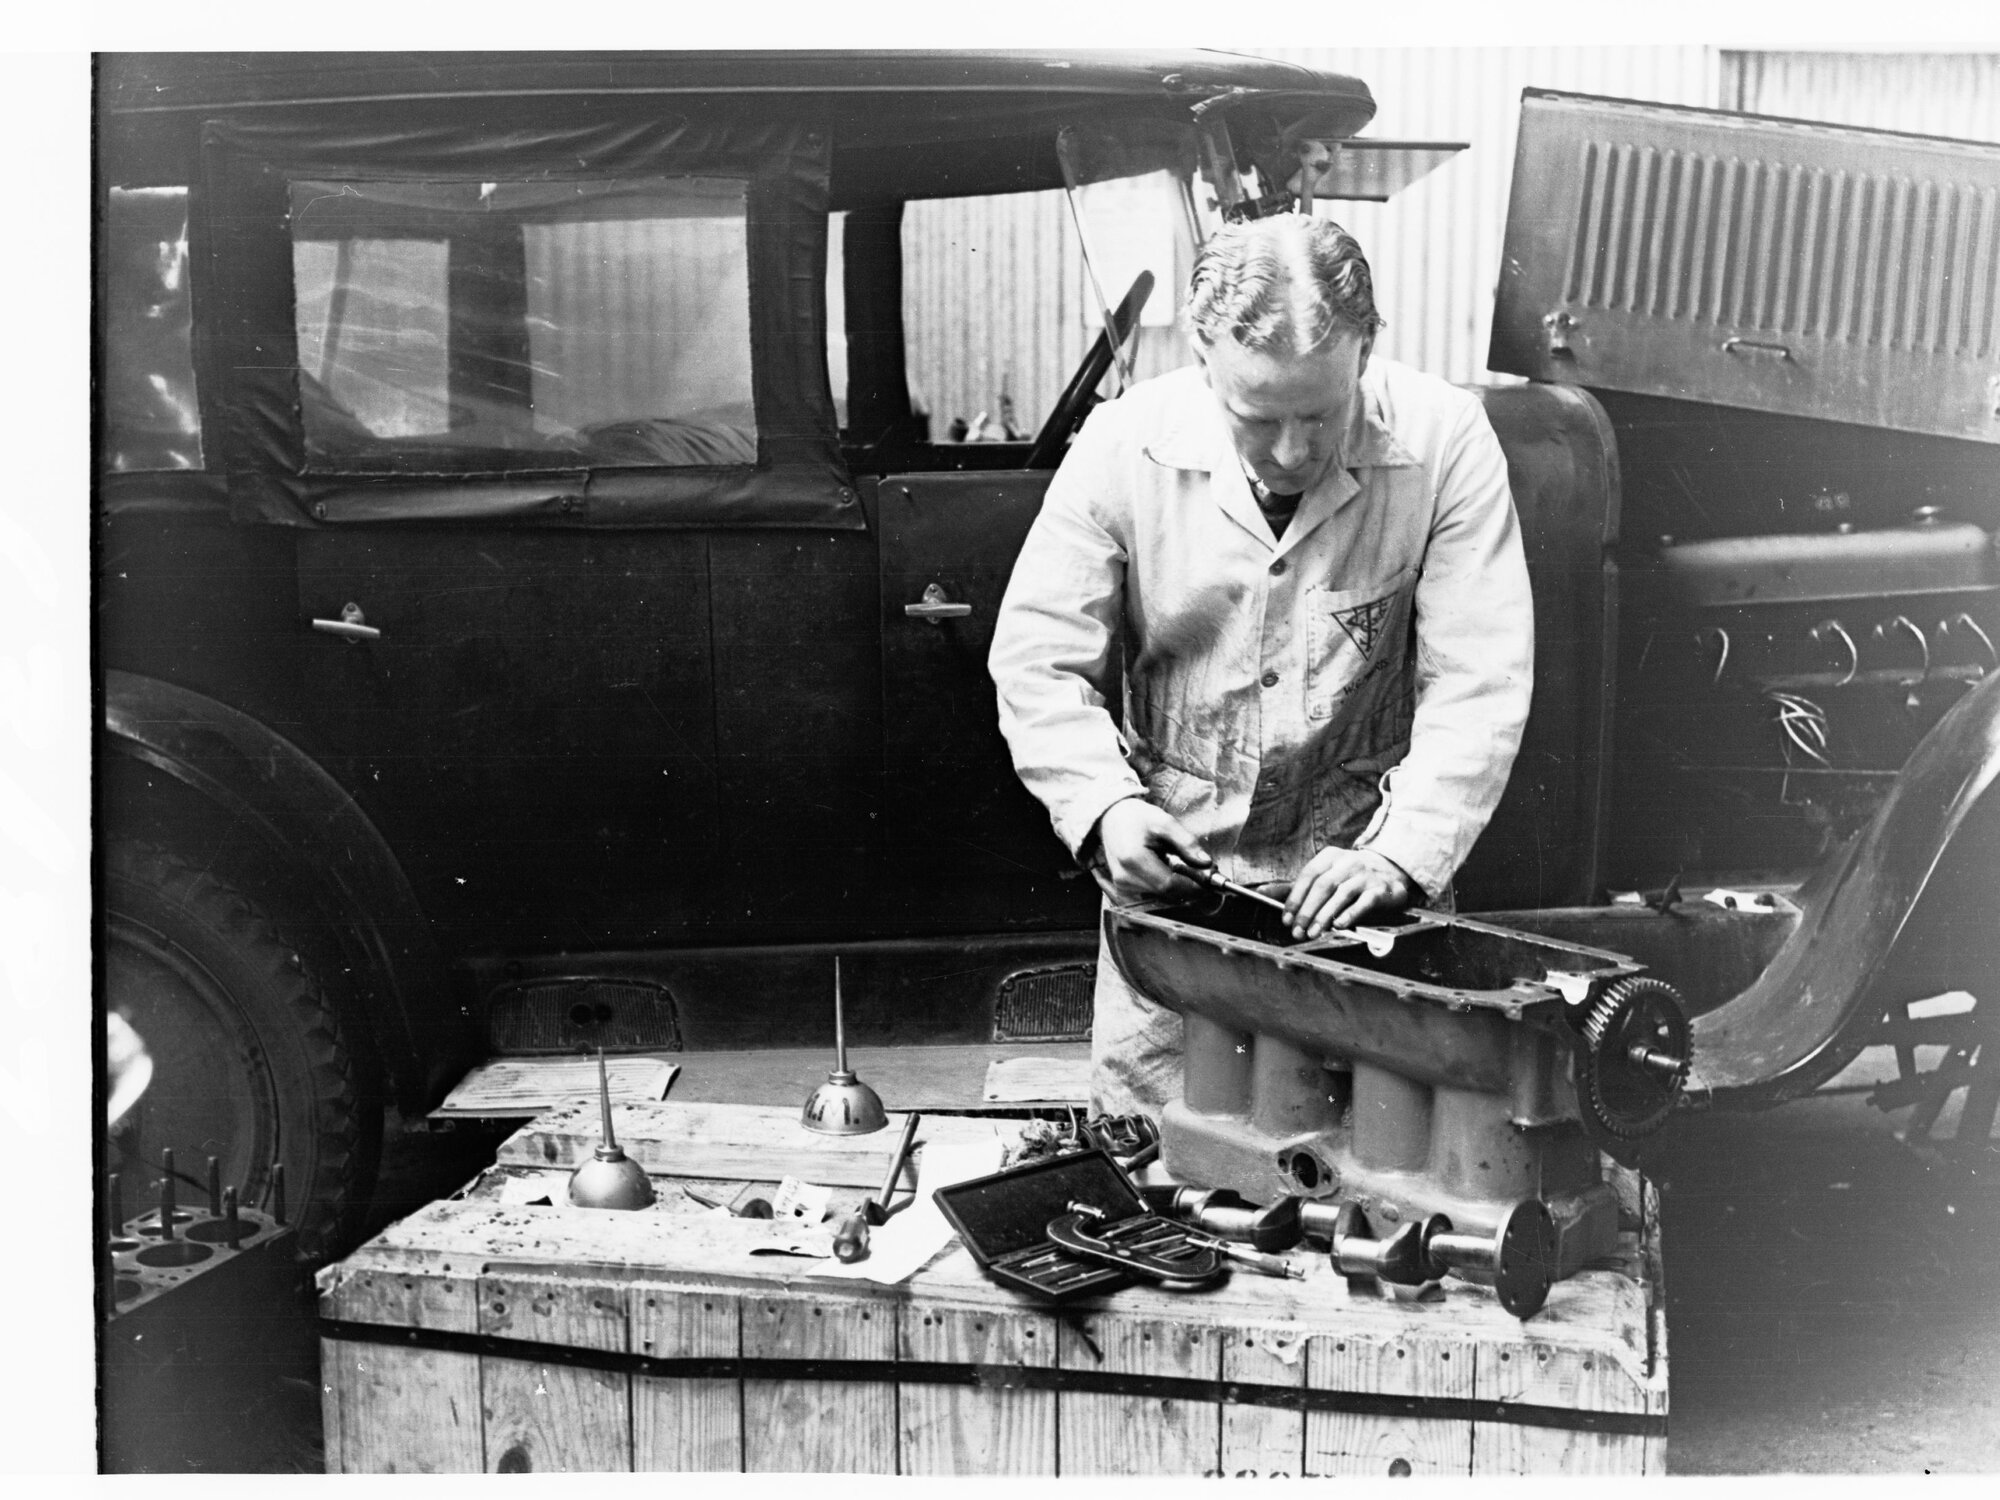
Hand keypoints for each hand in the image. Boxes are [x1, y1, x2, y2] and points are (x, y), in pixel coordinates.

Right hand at [1091, 797, 1211, 902]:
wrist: (1112, 819)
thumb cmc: (1137, 817)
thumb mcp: (1165, 821)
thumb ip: (1186, 842)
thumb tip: (1206, 864)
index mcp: (1133, 859)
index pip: (1169, 885)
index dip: (1193, 886)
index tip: (1211, 879)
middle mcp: (1125, 878)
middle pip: (1167, 895)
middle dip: (1190, 888)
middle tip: (1204, 874)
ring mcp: (1123, 887)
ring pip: (1162, 898)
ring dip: (1180, 889)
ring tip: (1187, 870)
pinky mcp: (1124, 891)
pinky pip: (1154, 896)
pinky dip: (1168, 889)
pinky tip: (1171, 874)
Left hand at [1278, 847, 1414, 937]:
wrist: (1392, 871)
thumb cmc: (1352, 876)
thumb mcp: (1326, 874)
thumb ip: (1297, 886)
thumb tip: (1262, 892)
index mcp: (1331, 856)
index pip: (1308, 875)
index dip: (1295, 898)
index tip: (1286, 918)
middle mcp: (1348, 862)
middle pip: (1323, 886)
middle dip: (1307, 911)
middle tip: (1298, 930)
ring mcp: (1366, 874)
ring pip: (1341, 894)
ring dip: (1324, 916)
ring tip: (1313, 932)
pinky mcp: (1381, 889)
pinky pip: (1364, 902)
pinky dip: (1350, 914)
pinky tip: (1339, 925)